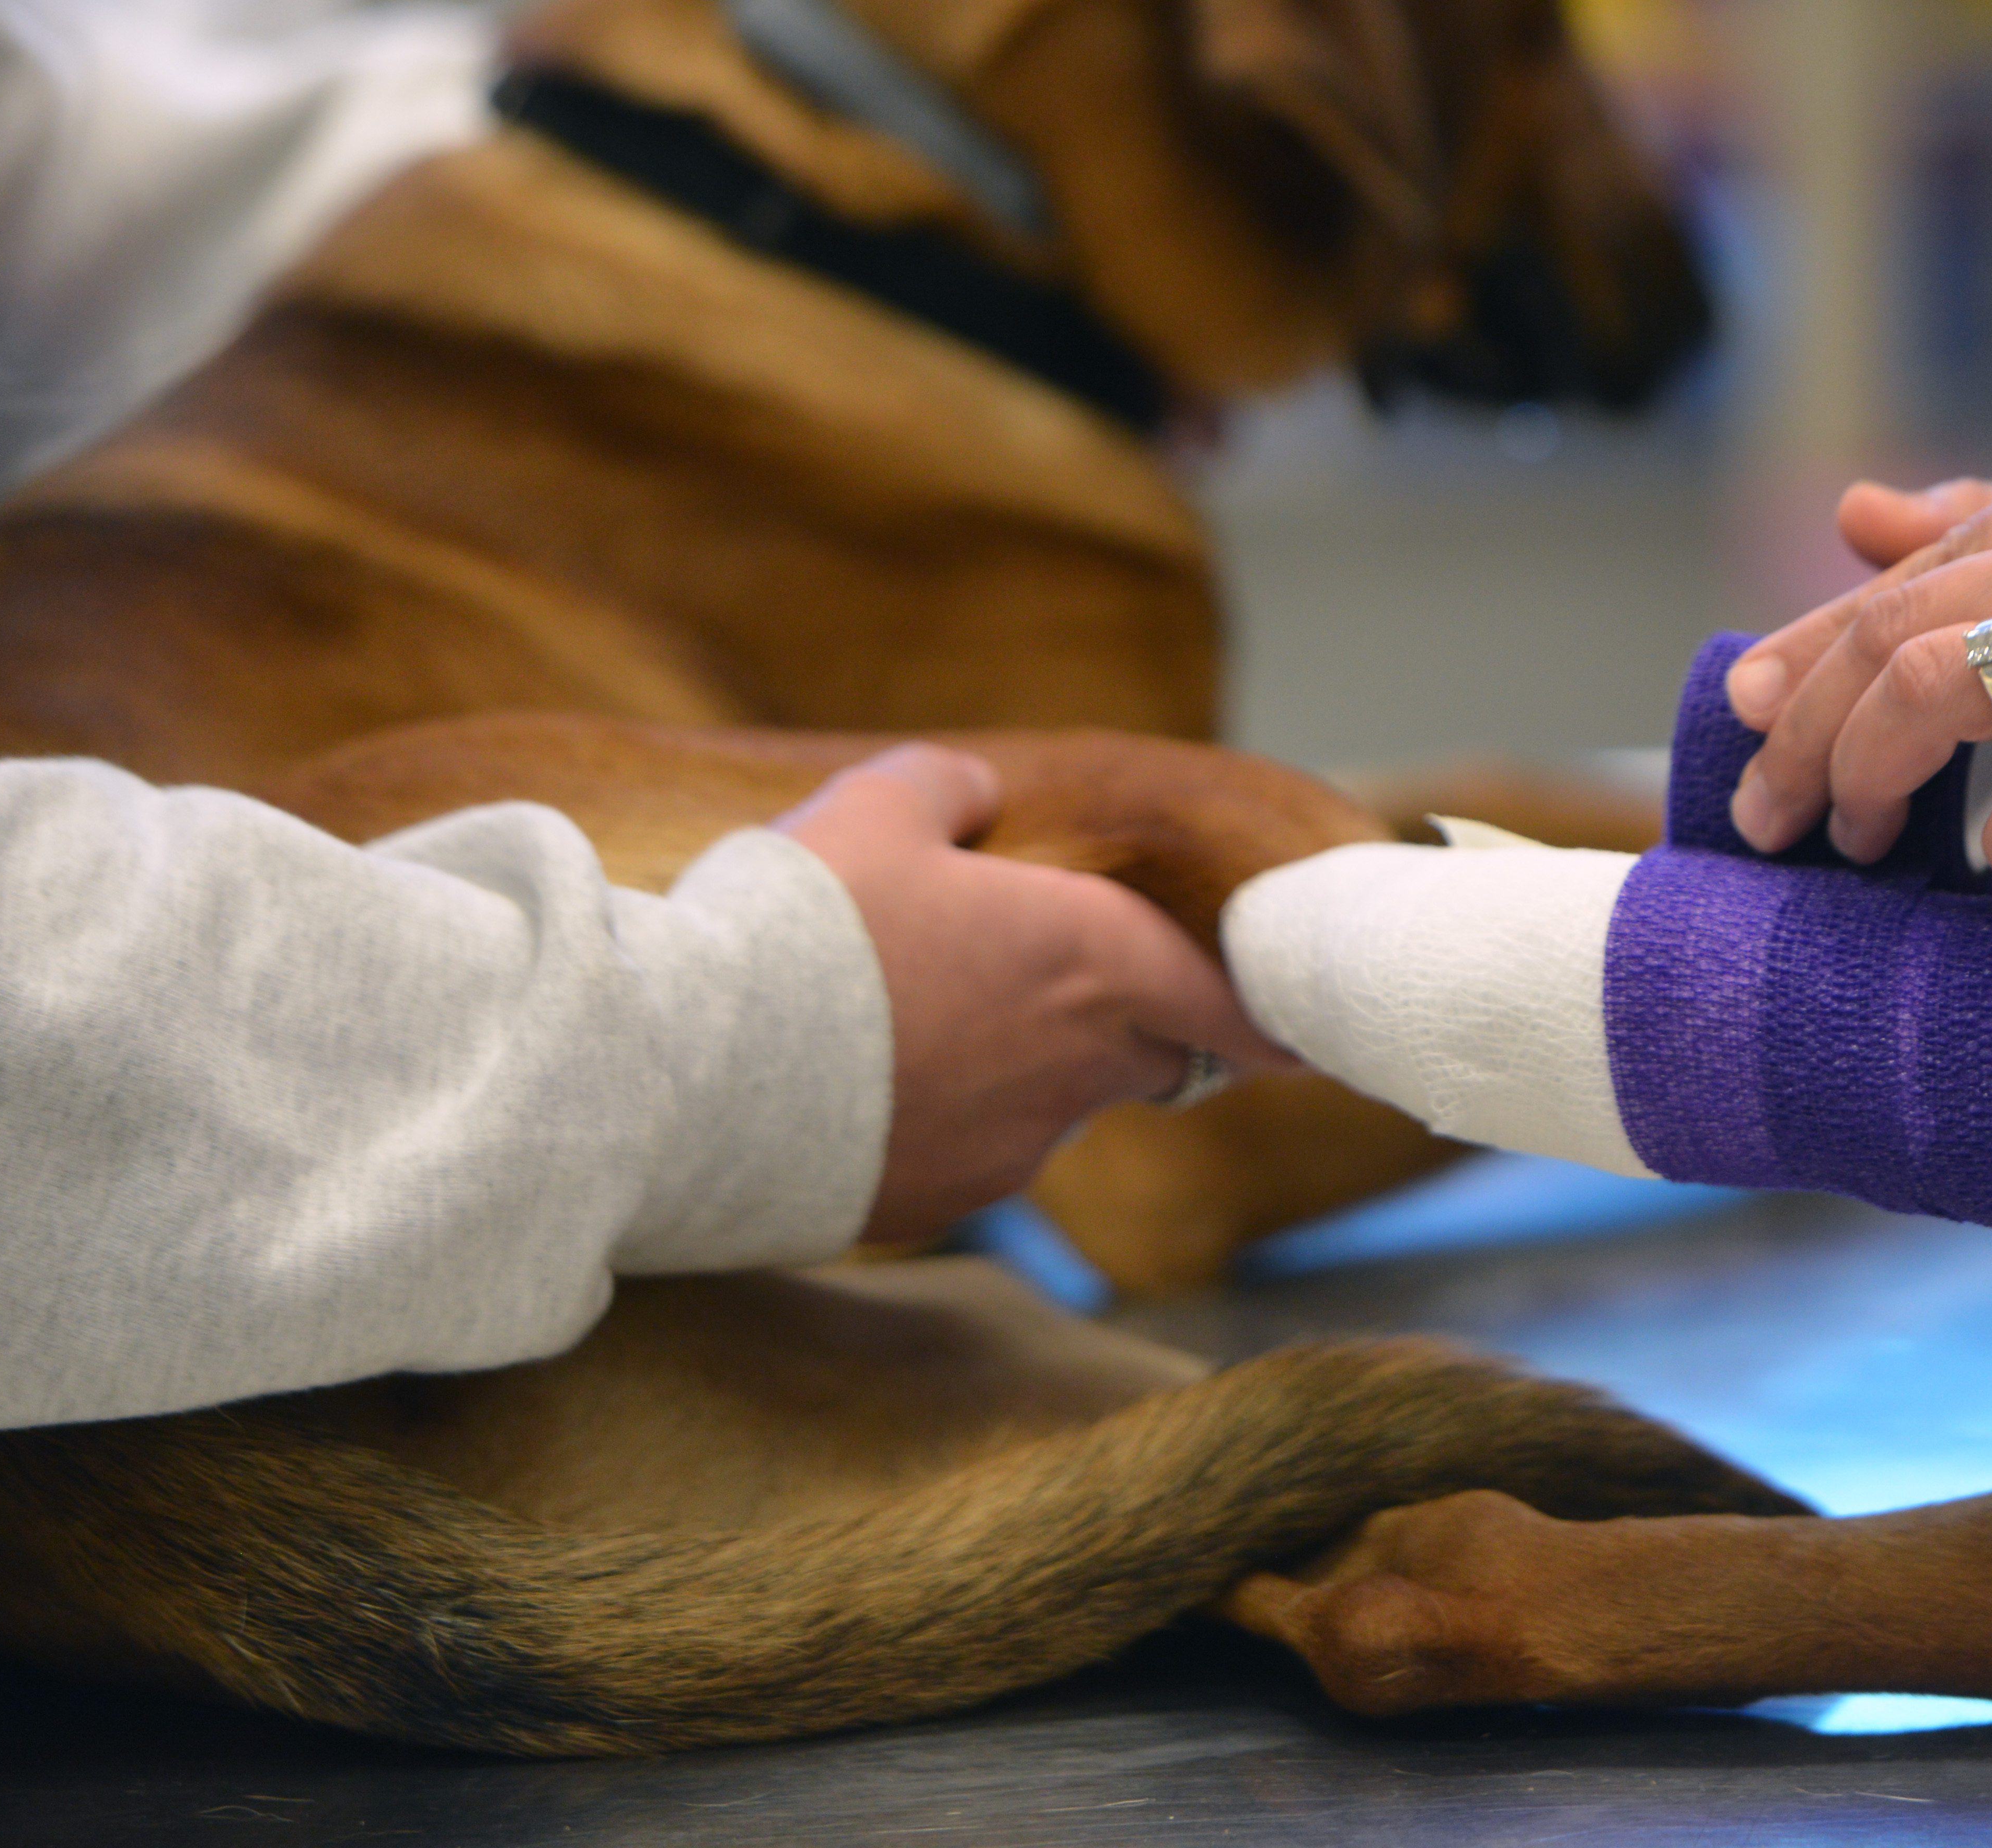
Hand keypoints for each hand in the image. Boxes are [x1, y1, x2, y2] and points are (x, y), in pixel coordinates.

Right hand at [775, 744, 1296, 1243]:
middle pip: (1149, 1057)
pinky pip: (970, 1157)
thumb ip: (949, 789)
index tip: (1296, 1033)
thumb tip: (977, 796)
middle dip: (1132, 1030)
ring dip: (1021, 1074)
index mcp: (1088, 958)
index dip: (1265, 1017)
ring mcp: (1010, 1146)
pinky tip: (866, 1092)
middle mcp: (1074, 1064)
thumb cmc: (803, 923)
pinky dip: (944, 1125)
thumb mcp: (876, 806)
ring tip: (922, 1030)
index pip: (1228, 1003)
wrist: (695, 1069)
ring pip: (1055, 1109)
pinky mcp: (937, 1202)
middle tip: (1070, 993)